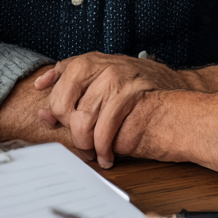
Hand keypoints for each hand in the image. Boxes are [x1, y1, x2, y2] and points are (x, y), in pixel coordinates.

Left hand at [33, 52, 191, 167]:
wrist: (176, 106)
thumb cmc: (138, 97)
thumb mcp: (101, 85)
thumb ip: (71, 95)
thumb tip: (41, 114)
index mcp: (87, 61)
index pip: (56, 88)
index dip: (56, 113)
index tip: (58, 124)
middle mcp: (98, 67)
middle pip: (63, 105)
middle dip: (70, 131)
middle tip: (82, 143)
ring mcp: (114, 80)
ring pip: (82, 120)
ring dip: (86, 144)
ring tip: (94, 153)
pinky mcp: (128, 96)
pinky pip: (104, 130)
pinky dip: (103, 149)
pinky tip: (107, 156)